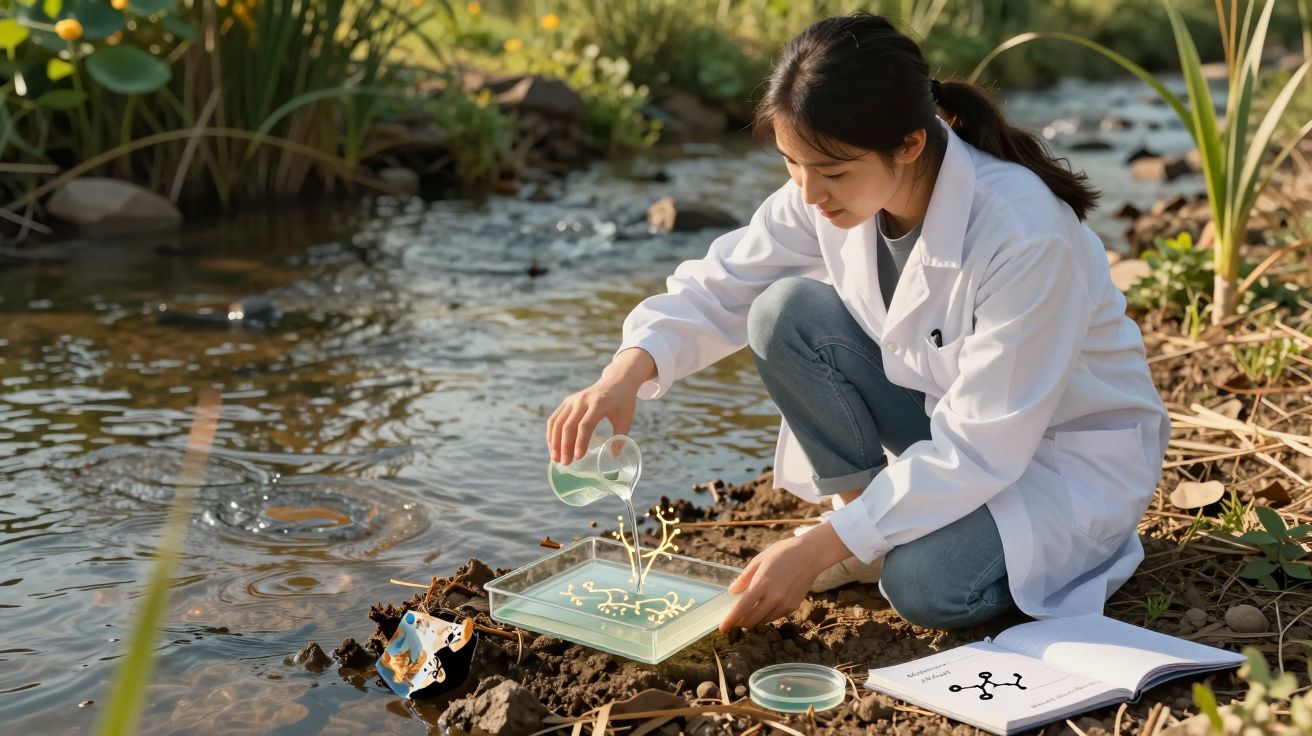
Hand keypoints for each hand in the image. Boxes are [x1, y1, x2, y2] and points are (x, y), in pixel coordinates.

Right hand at [547, 379, 638, 465]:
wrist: (616, 381)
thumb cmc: (623, 402)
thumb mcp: (626, 418)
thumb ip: (620, 437)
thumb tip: (613, 456)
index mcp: (599, 403)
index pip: (585, 424)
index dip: (580, 441)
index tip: (578, 457)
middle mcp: (582, 400)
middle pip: (568, 425)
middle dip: (565, 446)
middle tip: (566, 463)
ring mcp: (572, 400)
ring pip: (558, 422)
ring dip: (555, 441)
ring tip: (556, 458)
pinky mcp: (567, 401)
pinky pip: (555, 418)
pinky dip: (551, 433)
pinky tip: (552, 446)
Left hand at [719, 522, 852, 631]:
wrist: (810, 554)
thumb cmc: (782, 553)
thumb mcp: (759, 560)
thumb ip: (744, 578)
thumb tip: (732, 592)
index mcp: (762, 584)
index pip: (742, 608)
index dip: (730, 620)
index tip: (722, 628)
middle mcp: (774, 597)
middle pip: (752, 619)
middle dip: (741, 622)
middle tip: (736, 620)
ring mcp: (785, 603)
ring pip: (764, 621)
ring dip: (755, 620)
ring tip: (750, 613)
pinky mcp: (793, 606)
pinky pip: (776, 617)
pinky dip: (768, 616)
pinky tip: (766, 607)